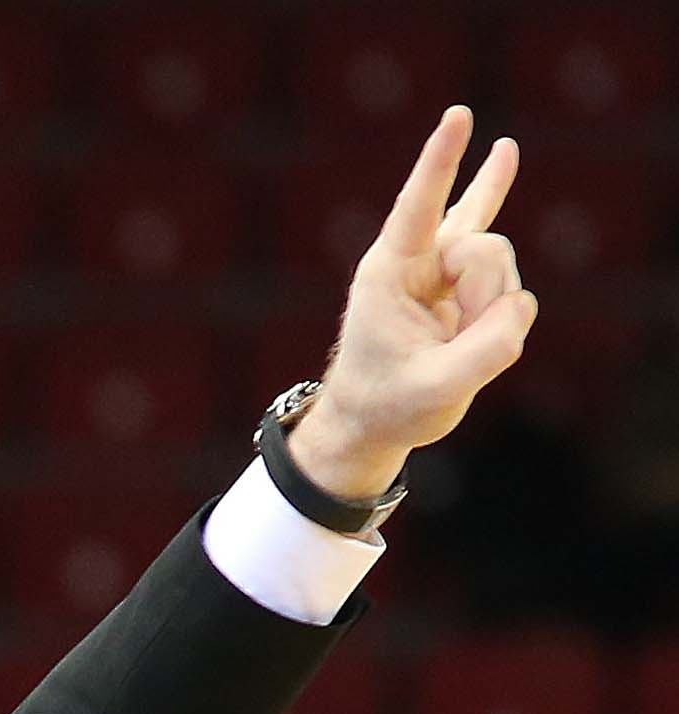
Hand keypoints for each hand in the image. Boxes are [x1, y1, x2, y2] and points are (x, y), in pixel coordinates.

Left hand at [290, 104, 539, 500]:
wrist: (370, 421)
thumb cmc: (388, 406)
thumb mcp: (437, 392)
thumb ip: (488, 352)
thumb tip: (519, 308)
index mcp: (388, 274)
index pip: (418, 208)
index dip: (441, 163)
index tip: (458, 115)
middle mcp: (414, 260)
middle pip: (483, 246)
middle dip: (489, 295)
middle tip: (460, 343)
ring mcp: (440, 268)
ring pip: (499, 260)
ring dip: (493, 310)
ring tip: (458, 345)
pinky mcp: (461, 283)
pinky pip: (497, 250)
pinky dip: (498, 217)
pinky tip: (502, 151)